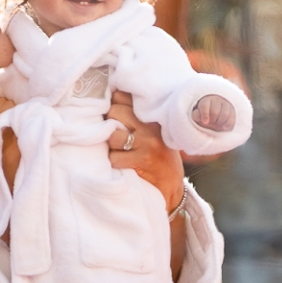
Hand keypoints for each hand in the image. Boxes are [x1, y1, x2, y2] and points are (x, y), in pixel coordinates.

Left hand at [106, 91, 182, 211]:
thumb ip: (136, 117)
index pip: (123, 96)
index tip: (113, 114)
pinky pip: (114, 157)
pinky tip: (121, 164)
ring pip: (111, 135)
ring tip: (118, 150)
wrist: (172, 186)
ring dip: (109, 144)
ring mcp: (147, 143)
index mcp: (153, 116)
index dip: (113, 104)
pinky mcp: (141, 161)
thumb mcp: (154, 132)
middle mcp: (150, 126)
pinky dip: (113, 162)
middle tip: (114, 134)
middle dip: (109, 123)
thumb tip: (109, 100)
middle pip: (114, 111)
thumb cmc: (160, 157)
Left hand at [191, 94, 235, 132]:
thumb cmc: (203, 117)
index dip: (205, 114)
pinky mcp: (232, 109)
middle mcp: (216, 100)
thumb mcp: (197, 116)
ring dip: (220, 122)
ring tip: (217, 124)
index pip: (205, 105)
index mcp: (206, 101)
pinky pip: (232, 117)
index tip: (205, 122)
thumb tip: (200, 116)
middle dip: (213, 120)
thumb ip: (197, 115)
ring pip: (225, 114)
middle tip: (211, 122)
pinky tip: (224, 127)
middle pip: (215, 111)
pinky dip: (228, 124)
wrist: (214, 117)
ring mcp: (225, 104)